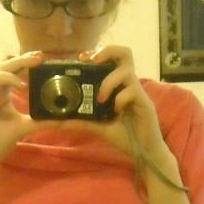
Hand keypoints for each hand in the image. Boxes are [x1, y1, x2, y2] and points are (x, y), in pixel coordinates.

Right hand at [0, 51, 48, 172]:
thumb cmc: (0, 140)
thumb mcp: (24, 127)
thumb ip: (41, 121)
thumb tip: (63, 120)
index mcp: (3, 92)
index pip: (14, 70)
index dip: (25, 61)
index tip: (41, 57)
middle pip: (2, 67)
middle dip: (19, 61)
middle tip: (36, 59)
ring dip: (5, 77)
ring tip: (21, 84)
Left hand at [64, 46, 167, 161]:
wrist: (144, 152)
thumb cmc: (126, 136)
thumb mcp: (99, 128)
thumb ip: (81, 122)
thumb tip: (58, 122)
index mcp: (119, 86)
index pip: (113, 59)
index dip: (99, 53)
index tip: (82, 58)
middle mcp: (129, 84)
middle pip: (124, 53)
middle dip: (107, 51)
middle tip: (92, 62)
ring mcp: (138, 93)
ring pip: (126, 71)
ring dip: (109, 82)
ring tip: (100, 98)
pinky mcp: (145, 103)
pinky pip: (132, 91)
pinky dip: (120, 98)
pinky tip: (115, 110)